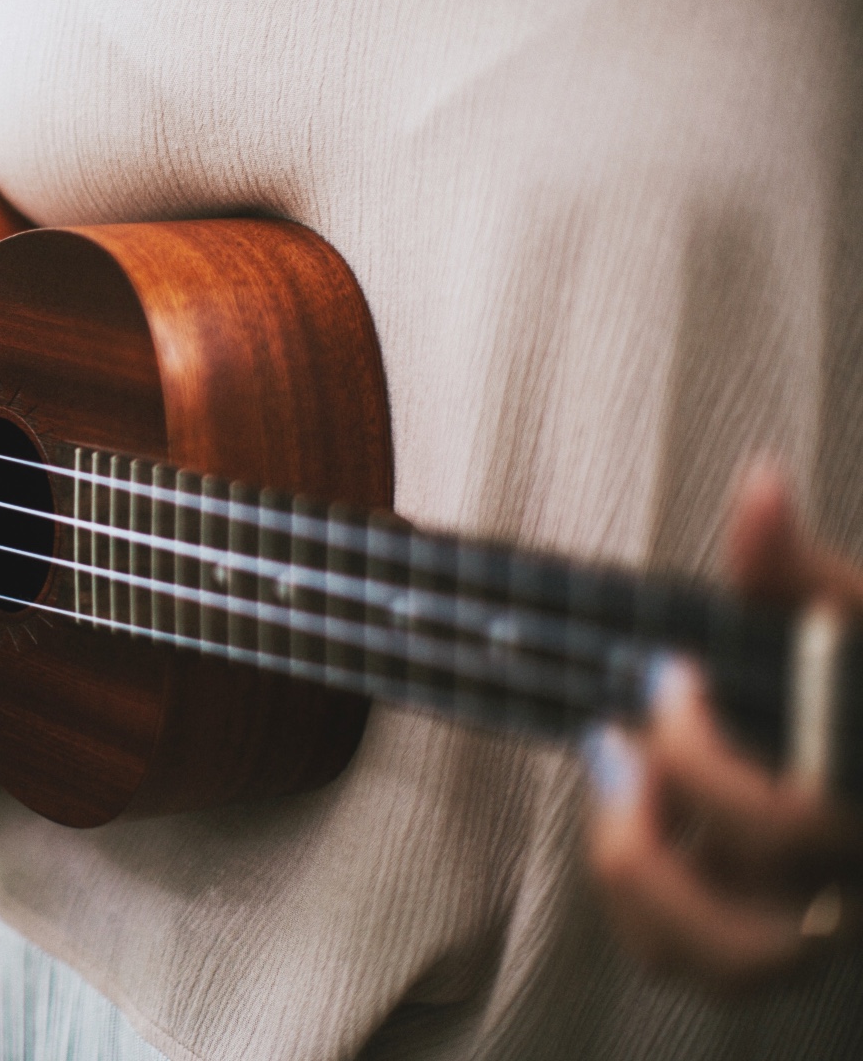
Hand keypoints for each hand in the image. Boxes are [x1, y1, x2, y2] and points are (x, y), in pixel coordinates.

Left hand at [584, 463, 862, 991]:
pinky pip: (688, 958)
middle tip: (618, 745)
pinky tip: (631, 816)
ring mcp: (820, 923)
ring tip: (618, 790)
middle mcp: (854, 887)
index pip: (793, 826)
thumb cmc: (853, 678)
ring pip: (719, 968)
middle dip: (655, 842)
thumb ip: (798, 569)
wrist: (858, 723)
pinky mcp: (771, 931)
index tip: (669, 676)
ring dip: (641, 883)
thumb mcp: (845, 619)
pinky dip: (640, 900)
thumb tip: (758, 487)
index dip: (705, 760)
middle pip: (755, 942)